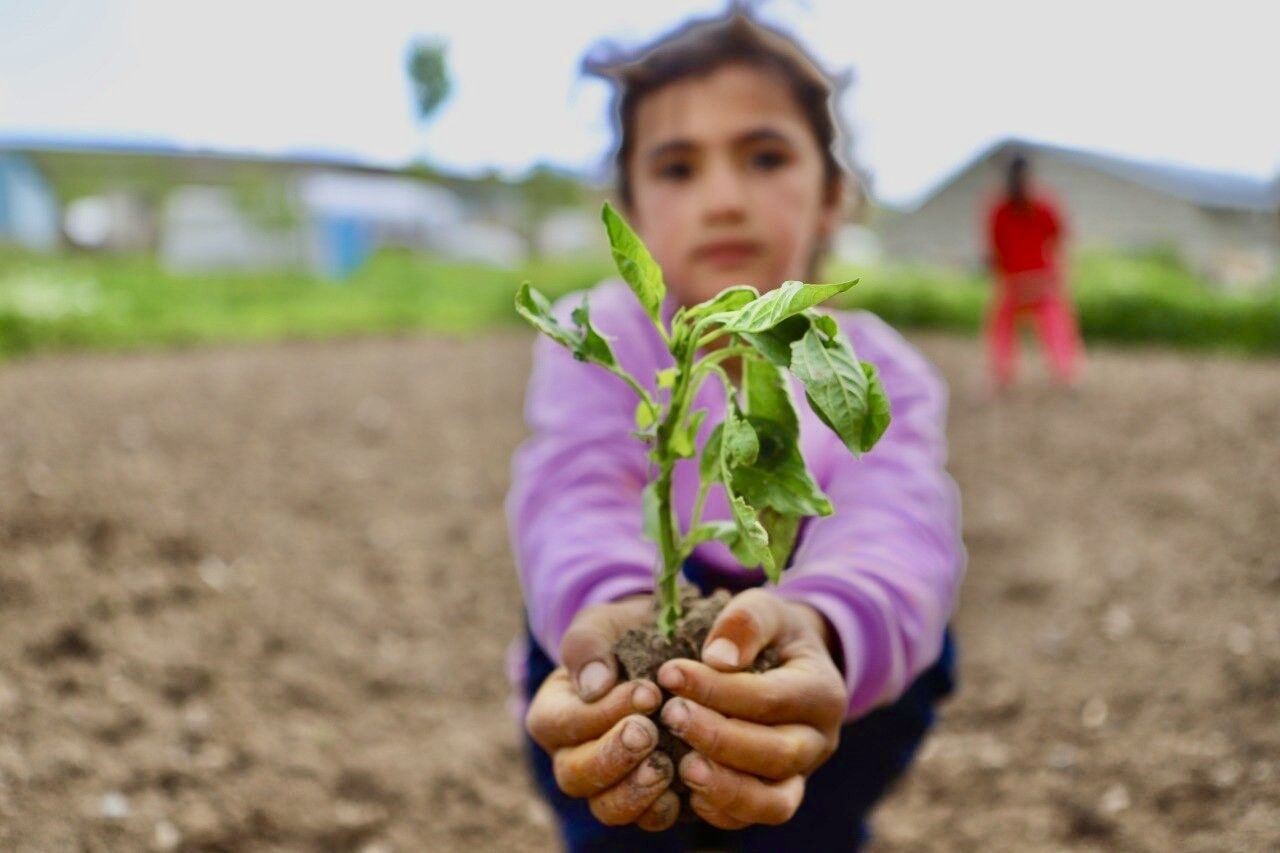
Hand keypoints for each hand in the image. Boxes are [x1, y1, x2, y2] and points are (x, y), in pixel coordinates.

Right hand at [525, 596, 679, 830]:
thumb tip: (594, 686)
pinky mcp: (645, 797)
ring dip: (635, 791)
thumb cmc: (622, 632)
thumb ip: (588, 647)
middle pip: (576, 776)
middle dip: (614, 756)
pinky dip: (663, 808)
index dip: (602, 714)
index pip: (563, 725)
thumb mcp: (600, 624)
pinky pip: (647, 818)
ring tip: (665, 766)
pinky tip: (686, 783)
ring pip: (607, 807)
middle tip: (650, 731)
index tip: (647, 692)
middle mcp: (572, 756)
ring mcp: (608, 782)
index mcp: (553, 714)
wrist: (662, 645)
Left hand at [656, 588, 846, 828]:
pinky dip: (722, 809)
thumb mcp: (765, 609)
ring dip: (725, 787)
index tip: (670, 673)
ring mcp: (802, 773)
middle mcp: (819, 740)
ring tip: (682, 765)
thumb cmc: (771, 632)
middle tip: (671, 714)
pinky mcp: (778, 794)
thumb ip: (745, 622)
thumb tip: (717, 659)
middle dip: (718, 738)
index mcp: (822, 692)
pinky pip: (754, 817)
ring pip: (773, 801)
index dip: (717, 689)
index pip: (769, 698)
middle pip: (775, 754)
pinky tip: (685, 784)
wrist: (789, 660)